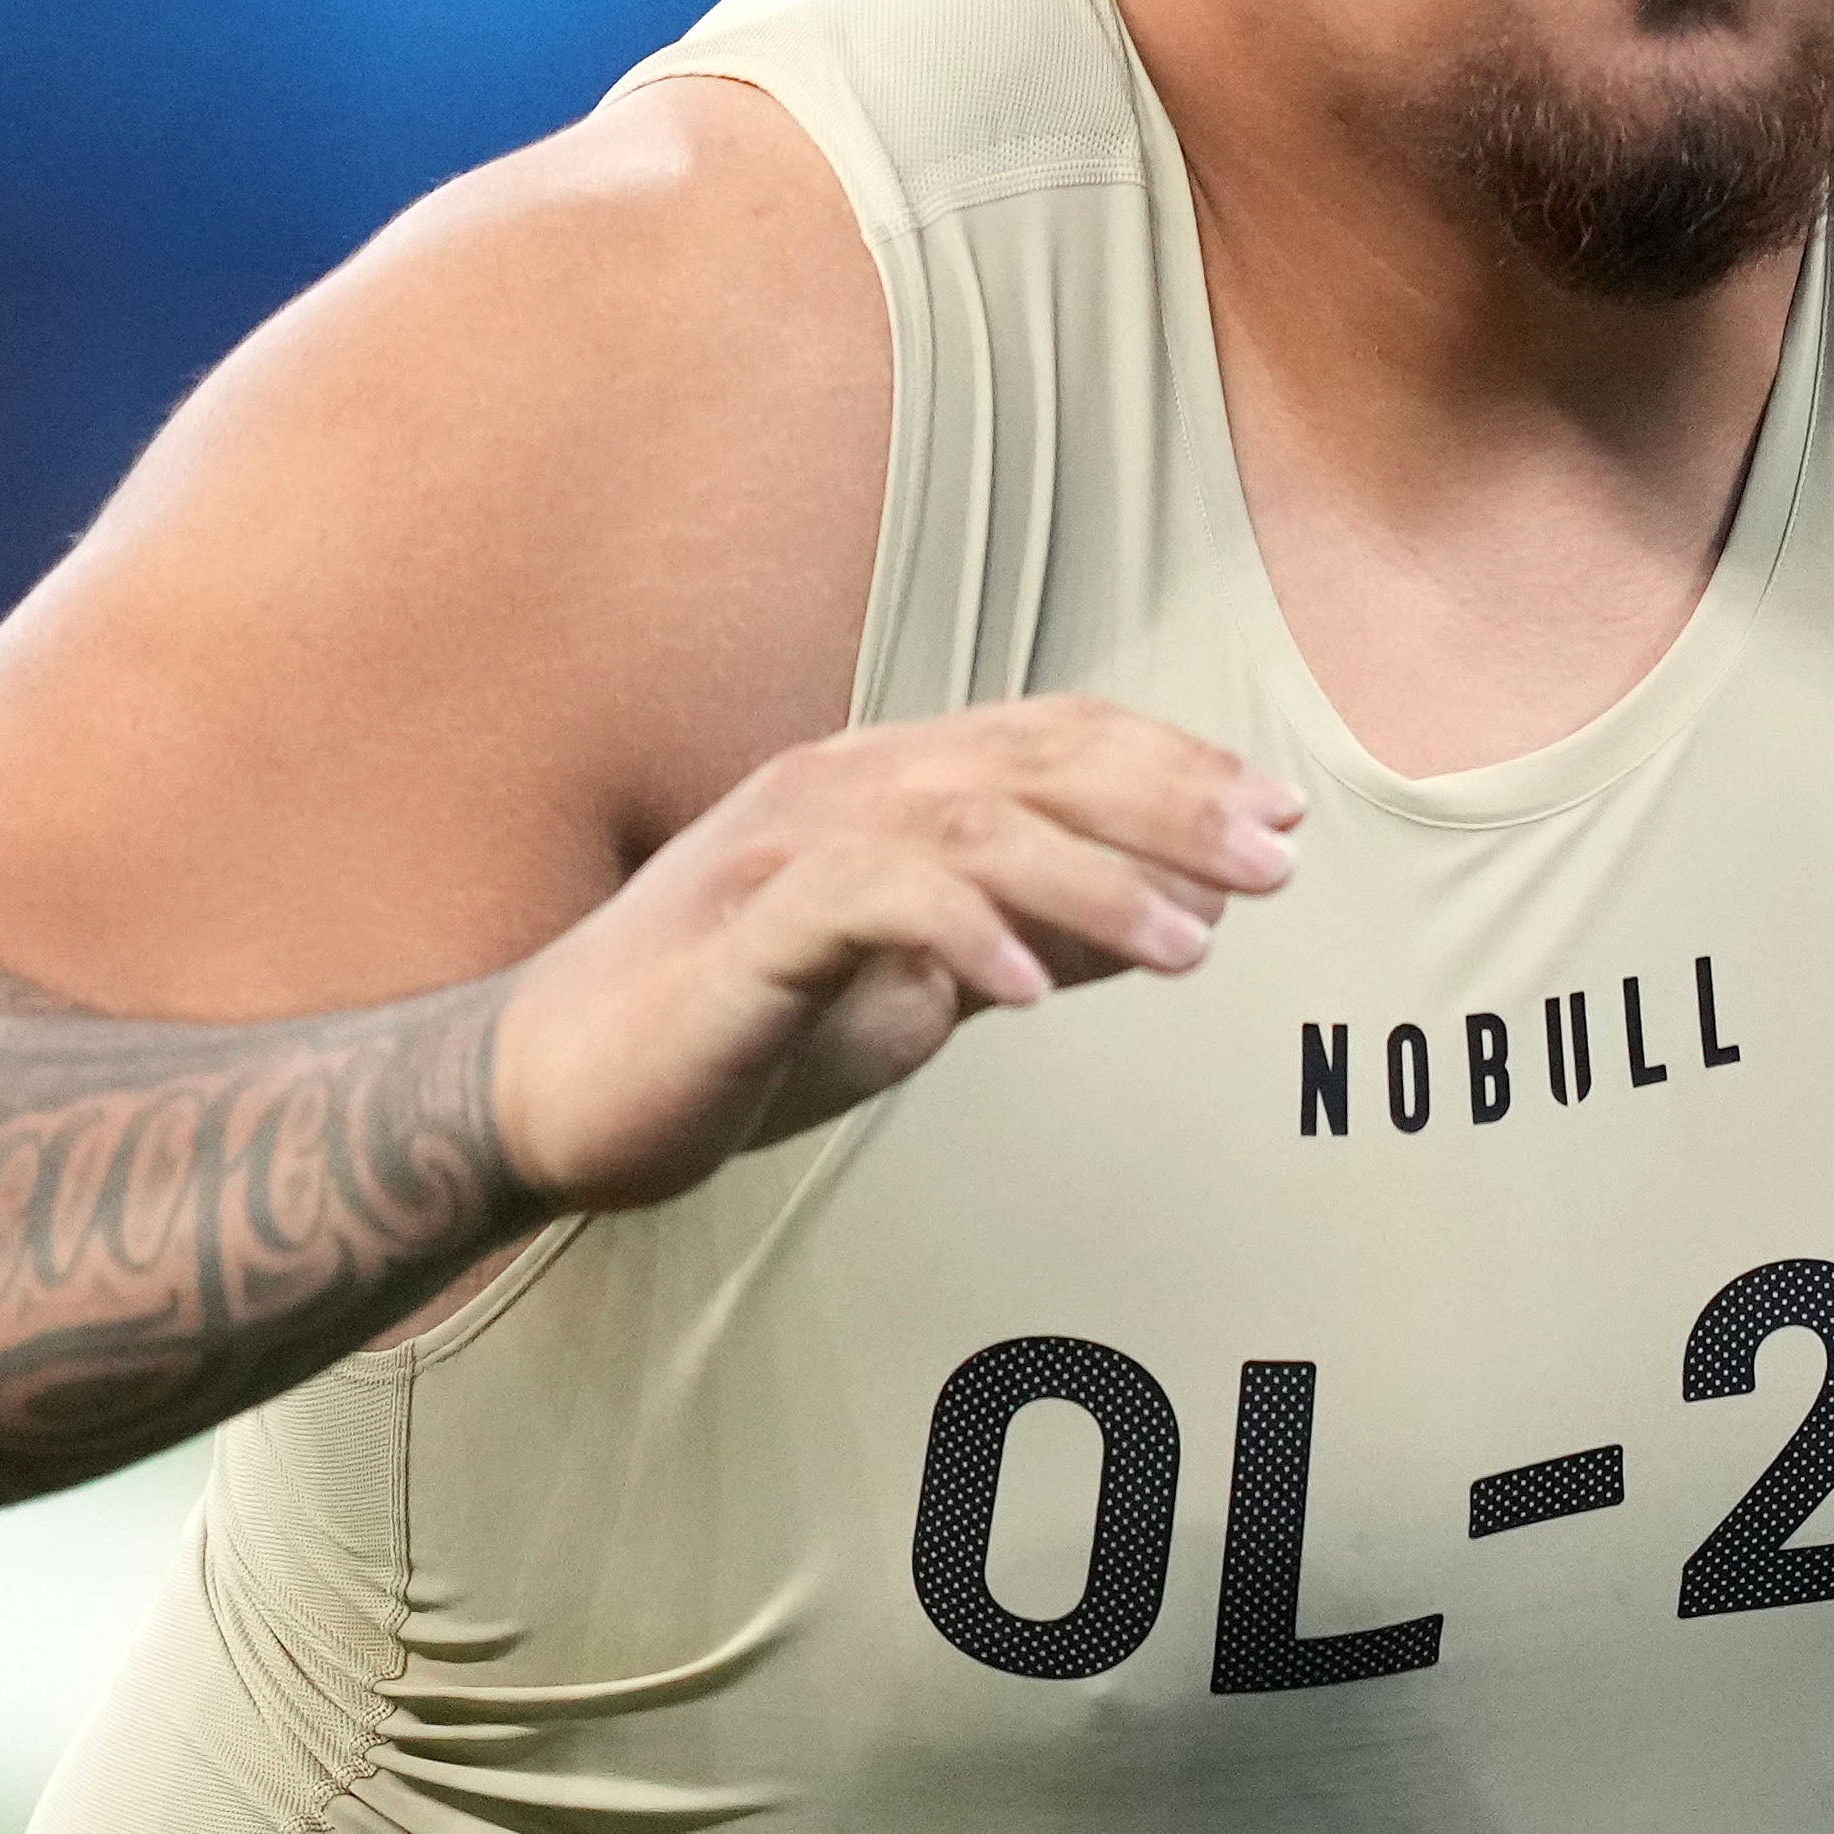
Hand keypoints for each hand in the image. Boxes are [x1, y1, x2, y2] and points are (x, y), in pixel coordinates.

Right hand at [484, 695, 1301, 1208]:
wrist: (557, 1096)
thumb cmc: (737, 1034)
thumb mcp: (916, 988)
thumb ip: (1033, 938)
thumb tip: (1174, 917)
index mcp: (884, 785)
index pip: (1053, 738)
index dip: (1172, 765)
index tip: (1276, 819)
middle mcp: (840, 787)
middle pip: (1031, 762)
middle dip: (1167, 805)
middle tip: (1271, 861)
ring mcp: (785, 848)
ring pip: (968, 820)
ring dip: (1092, 880)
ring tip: (1189, 949)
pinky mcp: (742, 929)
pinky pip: (870, 903)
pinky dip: (962, 933)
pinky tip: (1026, 991)